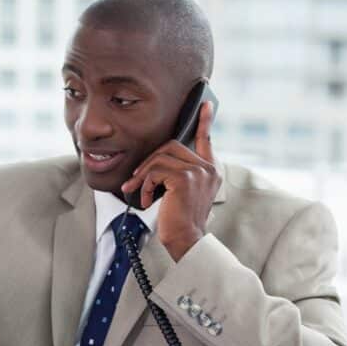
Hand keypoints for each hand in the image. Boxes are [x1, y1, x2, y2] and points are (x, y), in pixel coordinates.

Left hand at [121, 102, 220, 260]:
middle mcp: (208, 169)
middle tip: (136, 180)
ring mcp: (198, 172)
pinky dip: (144, 185)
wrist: (186, 240)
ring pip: (160, 158)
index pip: (206, 140)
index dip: (204, 121)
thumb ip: (177, 175)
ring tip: (137, 191)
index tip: (204, 105)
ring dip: (142, 175)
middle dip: (149, 161)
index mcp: (210, 170)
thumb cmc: (179, 221)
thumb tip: (156, 161)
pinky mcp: (184, 178)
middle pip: (171, 146)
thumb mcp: (180, 194)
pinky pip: (155, 171)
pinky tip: (144, 199)